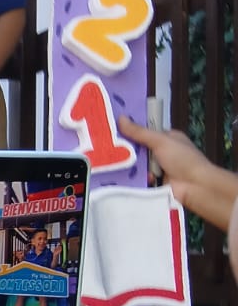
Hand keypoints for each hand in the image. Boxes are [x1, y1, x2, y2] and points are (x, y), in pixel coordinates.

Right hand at [120, 114, 237, 232]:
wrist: (195, 187)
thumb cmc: (182, 159)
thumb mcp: (160, 141)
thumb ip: (140, 132)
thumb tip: (121, 118)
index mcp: (168, 138)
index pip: (146, 132)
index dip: (132, 130)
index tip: (115, 129)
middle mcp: (163, 152)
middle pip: (139, 149)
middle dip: (128, 150)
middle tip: (110, 148)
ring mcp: (159, 168)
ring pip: (137, 165)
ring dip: (131, 166)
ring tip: (117, 164)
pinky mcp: (154, 182)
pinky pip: (139, 178)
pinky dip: (134, 179)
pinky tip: (126, 178)